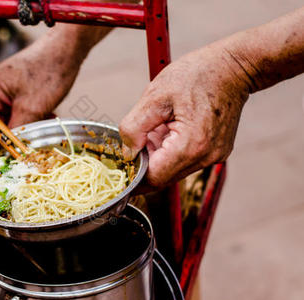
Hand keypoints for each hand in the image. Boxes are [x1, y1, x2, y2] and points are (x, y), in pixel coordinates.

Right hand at [0, 25, 109, 143]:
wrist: (66, 48)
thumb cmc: (49, 71)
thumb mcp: (33, 107)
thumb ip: (18, 131)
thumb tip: (11, 152)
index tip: (8, 160)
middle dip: (15, 134)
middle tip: (33, 141)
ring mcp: (1, 89)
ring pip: (8, 120)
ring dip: (26, 126)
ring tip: (45, 122)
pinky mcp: (13, 90)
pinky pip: (16, 112)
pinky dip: (30, 117)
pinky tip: (46, 115)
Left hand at [119, 46, 250, 187]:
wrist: (234, 66)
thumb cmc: (198, 75)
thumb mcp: (154, 97)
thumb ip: (134, 128)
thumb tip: (127, 152)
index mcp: (191, 145)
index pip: (153, 178)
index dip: (133, 175)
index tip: (120, 166)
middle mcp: (205, 157)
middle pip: (163, 177)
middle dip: (144, 162)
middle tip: (137, 137)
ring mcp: (213, 156)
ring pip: (172, 169)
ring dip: (157, 155)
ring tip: (157, 126)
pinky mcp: (216, 152)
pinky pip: (184, 160)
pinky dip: (170, 150)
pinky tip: (170, 128)